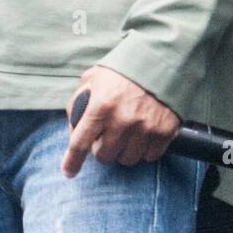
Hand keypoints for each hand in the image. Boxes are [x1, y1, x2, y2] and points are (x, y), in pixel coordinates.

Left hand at [62, 65, 179, 177]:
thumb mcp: (94, 78)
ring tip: (127, 133)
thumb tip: (74, 129)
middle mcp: (122, 120)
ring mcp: (145, 128)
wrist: (161, 59)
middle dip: (103, 149)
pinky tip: (144, 133)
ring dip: (124, 151)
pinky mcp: (164, 132)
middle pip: (104, 156)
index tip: (68, 172)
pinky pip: (149, 156)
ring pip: (127, 159)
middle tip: (108, 135)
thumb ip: (79, 102)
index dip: (72, 161)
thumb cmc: (123, 70)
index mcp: (101, 106)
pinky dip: (145, 149)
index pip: (80, 143)